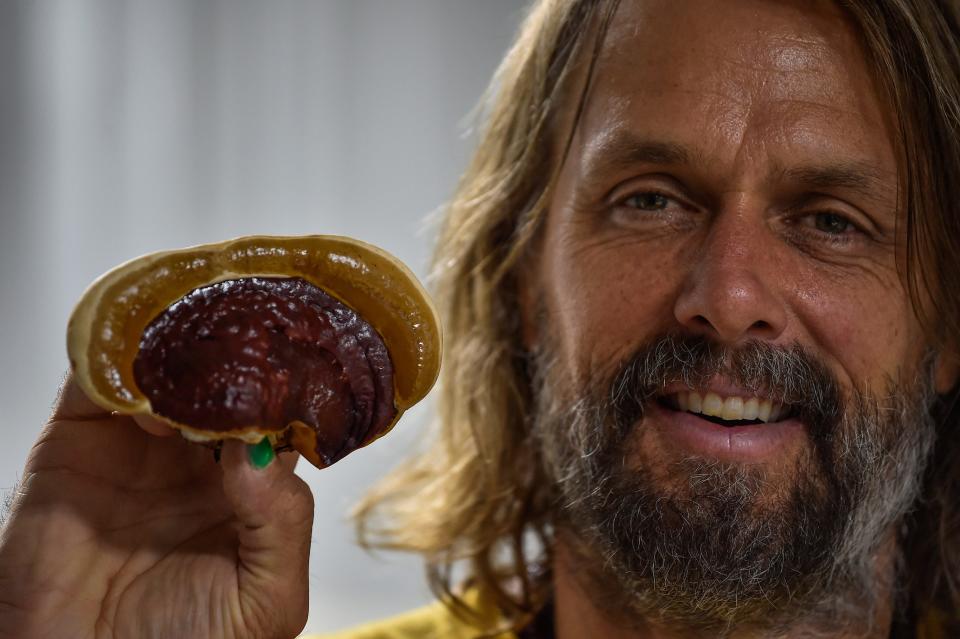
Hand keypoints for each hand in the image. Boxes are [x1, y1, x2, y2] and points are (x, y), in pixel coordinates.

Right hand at [0, 374, 314, 638]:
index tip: (297, 373)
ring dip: (183, 362)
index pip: (277, 415)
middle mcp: (197, 454)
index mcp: (250, 483)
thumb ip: (283, 525)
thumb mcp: (266, 600)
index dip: (288, 393)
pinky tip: (148, 397)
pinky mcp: (77, 437)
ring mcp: (137, 441)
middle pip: (225, 380)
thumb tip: (259, 449)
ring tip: (201, 380)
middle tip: (250, 350)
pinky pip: (97, 383)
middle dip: (238, 363)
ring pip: (166, 369)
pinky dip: (121, 367)